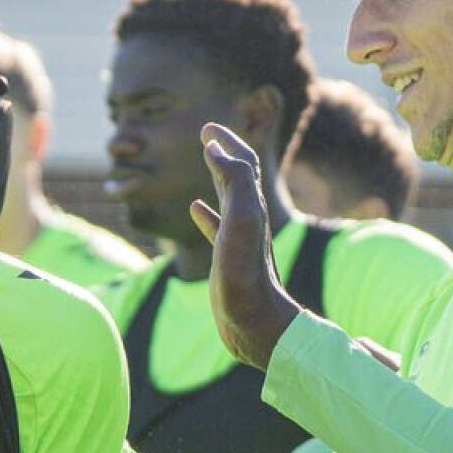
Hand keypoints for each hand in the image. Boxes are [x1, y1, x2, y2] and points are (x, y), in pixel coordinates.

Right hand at [187, 123, 300, 369]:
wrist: (257, 324)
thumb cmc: (247, 276)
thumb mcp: (242, 222)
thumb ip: (236, 183)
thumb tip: (217, 150)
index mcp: (251, 206)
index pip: (242, 163)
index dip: (227, 142)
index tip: (207, 128)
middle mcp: (248, 219)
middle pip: (239, 175)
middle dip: (225, 151)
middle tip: (207, 134)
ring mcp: (238, 239)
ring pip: (228, 197)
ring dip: (217, 176)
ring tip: (205, 161)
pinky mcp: (228, 259)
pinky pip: (216, 227)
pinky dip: (205, 213)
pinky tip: (195, 208)